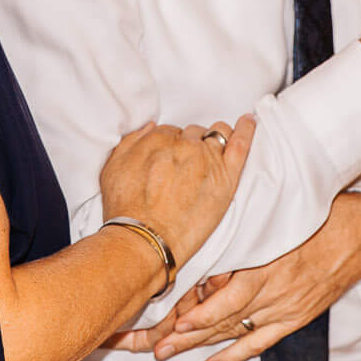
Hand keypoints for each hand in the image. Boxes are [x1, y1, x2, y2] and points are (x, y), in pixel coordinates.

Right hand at [96, 114, 256, 270]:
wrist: (144, 239)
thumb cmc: (125, 210)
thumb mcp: (112, 169)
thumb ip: (131, 142)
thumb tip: (150, 127)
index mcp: (158, 139)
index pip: (172, 131)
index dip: (172, 145)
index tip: (171, 159)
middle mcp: (184, 145)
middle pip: (194, 133)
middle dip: (191, 143)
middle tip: (187, 165)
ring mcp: (208, 159)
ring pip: (217, 134)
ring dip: (215, 138)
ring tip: (215, 148)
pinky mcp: (226, 177)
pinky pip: (241, 144)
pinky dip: (246, 130)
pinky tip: (248, 121)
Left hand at [121, 193, 360, 360]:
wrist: (358, 233)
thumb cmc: (314, 217)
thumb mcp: (275, 217)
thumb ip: (241, 232)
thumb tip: (205, 243)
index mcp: (266, 262)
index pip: (223, 292)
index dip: (196, 307)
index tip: (169, 316)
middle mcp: (272, 290)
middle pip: (220, 316)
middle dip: (183, 331)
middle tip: (149, 344)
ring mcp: (284, 308)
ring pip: (233, 331)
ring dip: (198, 344)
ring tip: (164, 353)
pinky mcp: (294, 319)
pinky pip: (261, 343)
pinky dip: (234, 355)